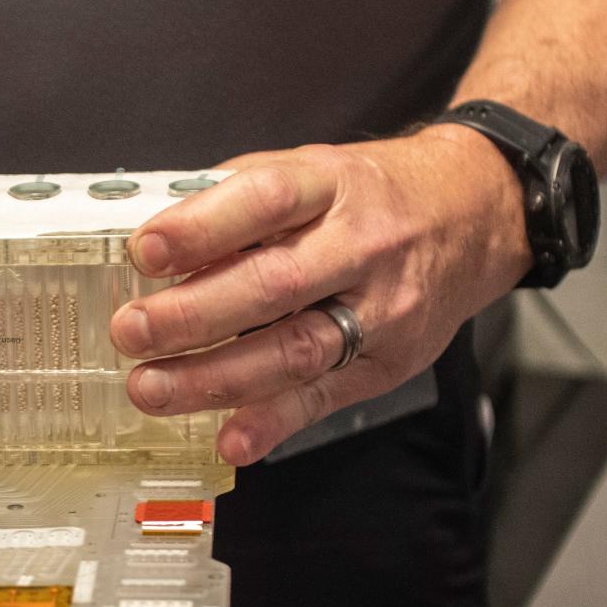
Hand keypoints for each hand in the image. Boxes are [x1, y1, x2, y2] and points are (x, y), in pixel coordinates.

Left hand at [110, 127, 531, 464]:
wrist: (474, 214)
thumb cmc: (372, 193)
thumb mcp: (311, 169)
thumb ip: (238, 199)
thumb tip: (156, 243)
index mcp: (332, 185)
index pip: (265, 200)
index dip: (202, 228)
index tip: (145, 252)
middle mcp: (362, 246)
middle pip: (274, 286)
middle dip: (193, 315)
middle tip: (132, 331)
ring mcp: (381, 309)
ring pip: (294, 351)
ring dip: (215, 378)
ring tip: (152, 388)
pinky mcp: (387, 362)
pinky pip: (324, 397)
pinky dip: (272, 423)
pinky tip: (230, 437)